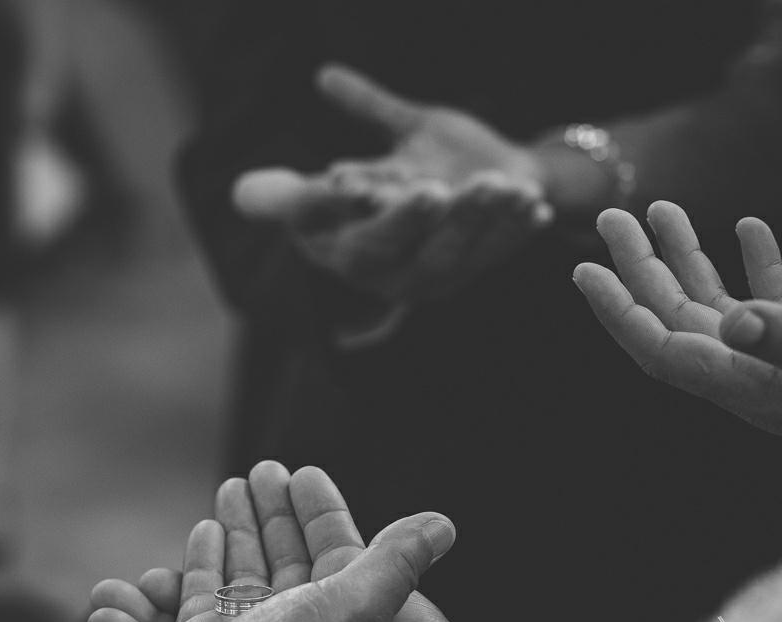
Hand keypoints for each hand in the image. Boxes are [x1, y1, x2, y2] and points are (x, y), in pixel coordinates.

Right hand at [88, 462, 456, 621]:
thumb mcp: (364, 603)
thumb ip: (399, 559)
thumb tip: (445, 524)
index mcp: (334, 613)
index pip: (331, 548)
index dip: (320, 510)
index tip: (304, 472)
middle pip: (285, 554)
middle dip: (276, 511)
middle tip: (263, 468)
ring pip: (244, 567)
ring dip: (239, 526)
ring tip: (232, 485)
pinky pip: (201, 591)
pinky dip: (204, 558)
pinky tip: (205, 527)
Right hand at [232, 64, 552, 301]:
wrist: (389, 223)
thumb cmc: (340, 208)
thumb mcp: (311, 199)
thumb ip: (285, 195)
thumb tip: (245, 193)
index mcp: (353, 258)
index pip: (369, 242)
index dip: (394, 219)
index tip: (418, 187)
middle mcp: (396, 277)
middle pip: (425, 254)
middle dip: (451, 220)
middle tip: (473, 183)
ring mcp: (438, 278)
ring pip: (468, 256)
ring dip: (493, 224)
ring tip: (513, 188)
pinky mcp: (471, 269)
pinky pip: (498, 254)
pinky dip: (519, 232)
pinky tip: (537, 207)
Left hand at [574, 204, 781, 474]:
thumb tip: (734, 319)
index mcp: (749, 385)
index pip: (662, 348)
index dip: (619, 312)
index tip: (584, 270)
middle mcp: (754, 374)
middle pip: (676, 318)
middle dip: (640, 268)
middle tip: (613, 216)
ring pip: (716, 305)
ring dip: (685, 259)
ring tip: (661, 209)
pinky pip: (772, 301)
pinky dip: (754, 264)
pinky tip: (750, 226)